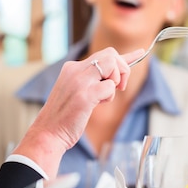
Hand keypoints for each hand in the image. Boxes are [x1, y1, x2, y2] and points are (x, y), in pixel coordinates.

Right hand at [13, 47, 143, 176]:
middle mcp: (75, 70)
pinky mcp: (85, 95)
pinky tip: (97, 105)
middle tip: (119, 88)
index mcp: (71, 68)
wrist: (48, 133)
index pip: (102, 54)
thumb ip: (91, 82)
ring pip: (112, 64)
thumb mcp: (75, 92)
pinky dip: (109, 97)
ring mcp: (79, 81)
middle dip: (123, 69)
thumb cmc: (63, 117)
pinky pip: (109, 86)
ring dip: (116, 81)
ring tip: (106, 97)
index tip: (140, 54)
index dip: (124, 56)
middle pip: (111, 54)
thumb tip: (112, 80)